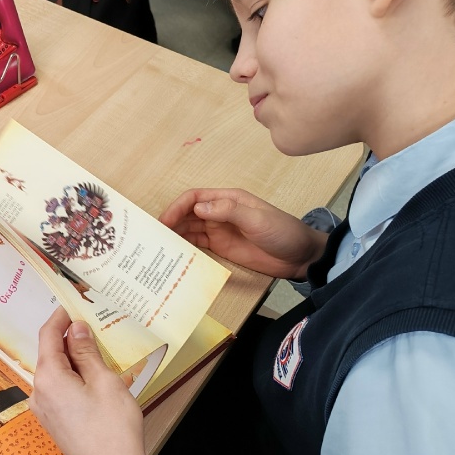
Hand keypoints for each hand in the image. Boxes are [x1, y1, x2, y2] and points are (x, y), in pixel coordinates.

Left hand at [29, 308, 146, 454]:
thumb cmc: (113, 430)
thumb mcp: (104, 382)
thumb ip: (87, 352)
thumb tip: (77, 329)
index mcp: (48, 378)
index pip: (48, 336)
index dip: (60, 317)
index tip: (73, 304)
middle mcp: (39, 393)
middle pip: (50, 354)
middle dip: (70, 339)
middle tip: (93, 326)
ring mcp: (44, 410)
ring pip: (55, 372)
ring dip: (73, 359)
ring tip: (98, 351)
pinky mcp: (53, 422)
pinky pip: (59, 389)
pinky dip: (73, 377)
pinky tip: (93, 377)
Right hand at [160, 188, 327, 279]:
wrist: (301, 257)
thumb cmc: (283, 232)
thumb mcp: (257, 219)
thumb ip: (228, 211)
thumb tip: (198, 207)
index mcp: (228, 200)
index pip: (195, 197)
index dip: (177, 207)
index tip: (164, 221)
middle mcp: (220, 213)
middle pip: (187, 213)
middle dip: (170, 221)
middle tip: (153, 236)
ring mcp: (220, 230)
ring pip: (189, 229)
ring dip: (174, 235)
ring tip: (158, 245)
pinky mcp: (222, 247)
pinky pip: (198, 245)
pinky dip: (184, 248)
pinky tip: (174, 255)